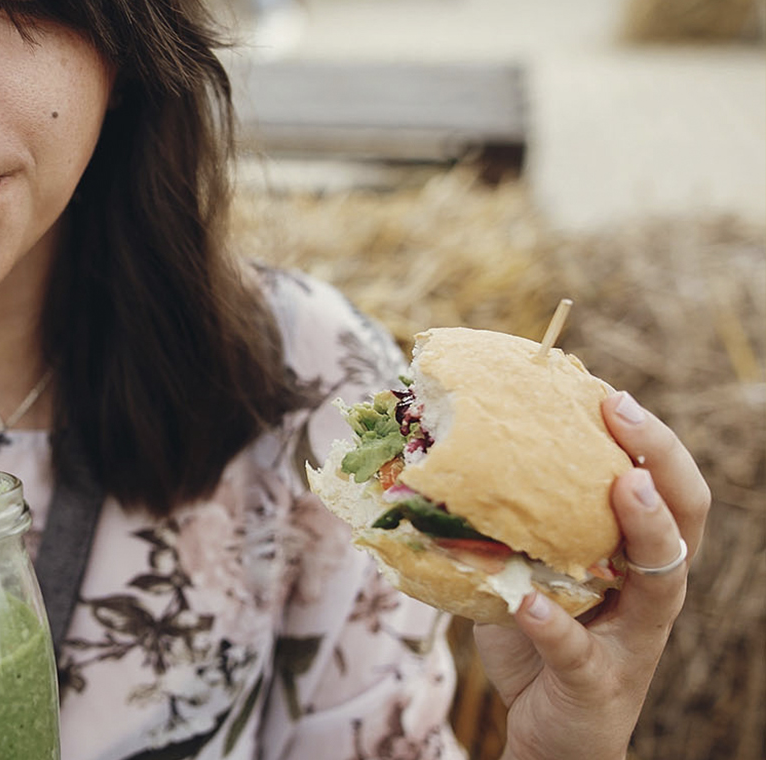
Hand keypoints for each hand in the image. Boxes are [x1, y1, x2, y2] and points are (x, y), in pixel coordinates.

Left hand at [475, 391, 709, 759]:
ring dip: (644, 530)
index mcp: (636, 562)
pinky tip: (528, 603)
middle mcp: (650, 596)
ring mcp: (633, 642)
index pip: (666, 491)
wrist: (548, 738)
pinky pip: (580, 652)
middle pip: (684, 520)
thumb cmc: (540, 645)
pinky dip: (555, 625)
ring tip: (624, 487)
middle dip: (660, 461)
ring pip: (662, 582)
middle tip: (625, 413)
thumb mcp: (523, 574)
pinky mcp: (599, 685)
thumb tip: (434, 460)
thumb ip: (504, 529)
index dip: (651, 442)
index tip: (612, 394)